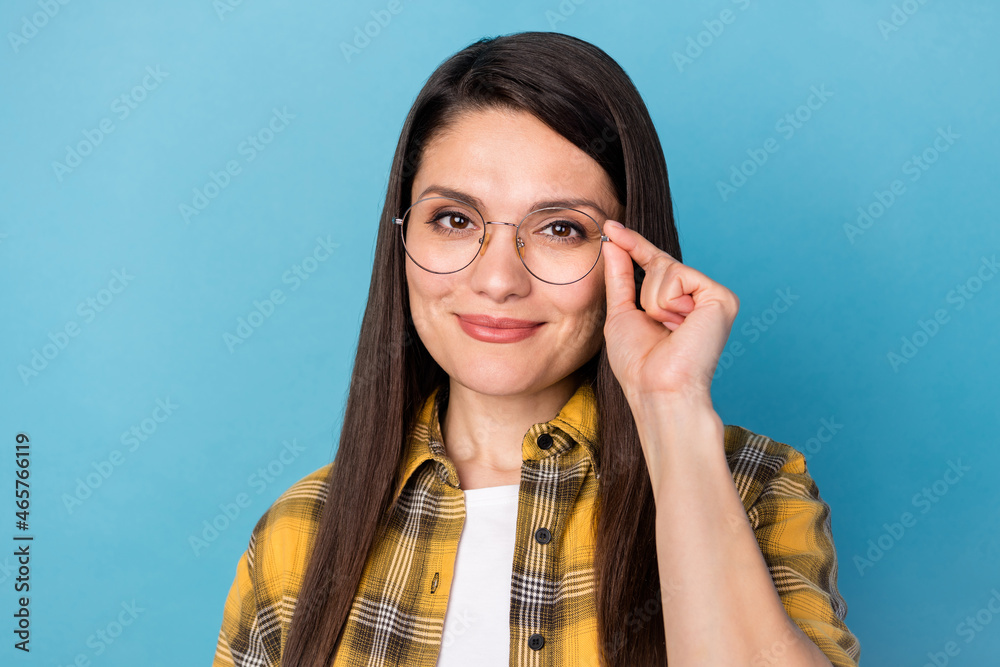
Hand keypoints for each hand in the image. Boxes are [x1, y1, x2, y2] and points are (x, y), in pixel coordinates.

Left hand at [600, 220, 739, 406]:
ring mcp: (713, 296)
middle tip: (656, 328)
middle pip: (659, 262)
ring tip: (668, 330)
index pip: (655, 264)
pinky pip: (677, 275)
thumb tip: (613, 242)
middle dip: (644, 292)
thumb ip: (620, 276)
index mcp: (680, 302)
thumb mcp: (622, 312)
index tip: (610, 226)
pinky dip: (666, 302)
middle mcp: (700, 297)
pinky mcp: (721, 297)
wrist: (656, 389)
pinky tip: (679, 325)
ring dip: (653, 302)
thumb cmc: (639, 363)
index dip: (633, 244)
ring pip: (665, 268)